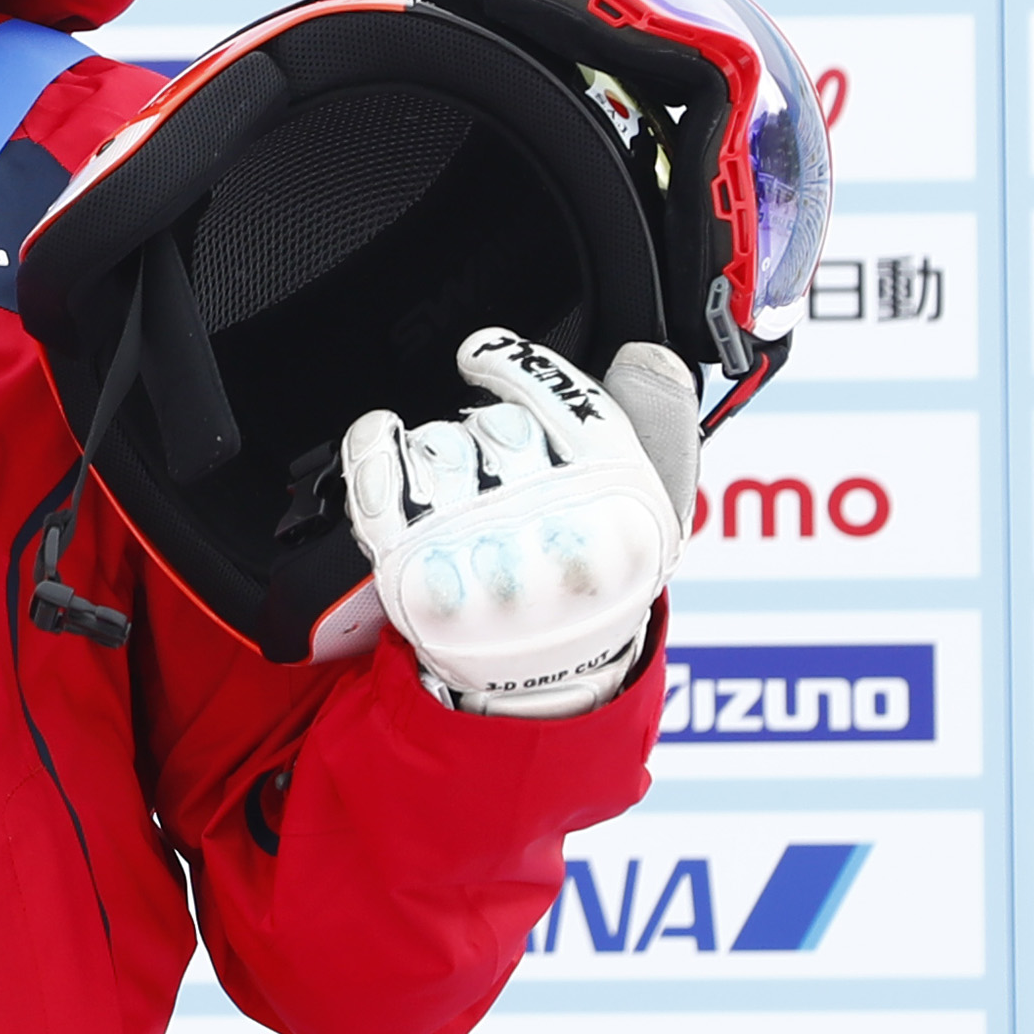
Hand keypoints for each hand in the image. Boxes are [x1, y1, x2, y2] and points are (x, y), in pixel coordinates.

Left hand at [342, 330, 694, 719]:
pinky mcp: (420, 577)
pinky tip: (382, 439)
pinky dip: (373, 445)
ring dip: (440, 458)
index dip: (511, 363)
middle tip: (497, 471)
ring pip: (439, 446)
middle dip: (488, 435)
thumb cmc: (594, 577)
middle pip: (496, 422)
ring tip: (462, 498)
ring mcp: (481, 556)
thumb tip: (645, 354)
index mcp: (624, 510)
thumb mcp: (657, 508)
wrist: (545, 679)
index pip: (560, 396)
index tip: (485, 355)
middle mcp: (554, 532)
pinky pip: (379, 476)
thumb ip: (661, 422)